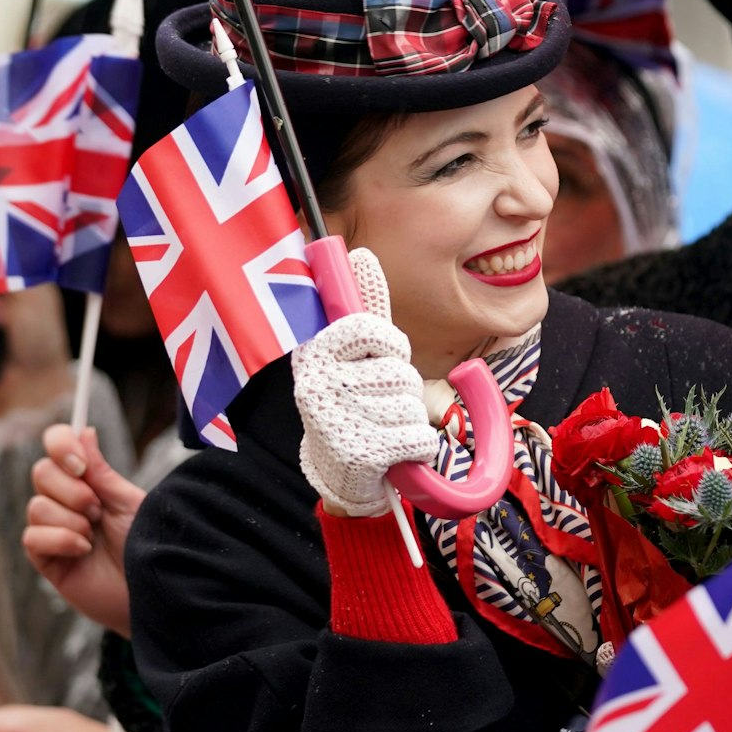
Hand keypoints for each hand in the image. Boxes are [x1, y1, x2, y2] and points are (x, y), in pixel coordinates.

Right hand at [25, 424, 139, 636]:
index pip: (56, 448)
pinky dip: (61, 540)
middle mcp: (65, 502)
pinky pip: (33, 537)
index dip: (60, 446)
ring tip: (95, 537)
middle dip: (72, 490)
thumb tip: (84, 430)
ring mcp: (53, 530)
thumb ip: (101, 470)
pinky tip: (83, 552)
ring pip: (37, 506)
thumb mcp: (126, 502)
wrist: (151, 589)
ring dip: (71, 520)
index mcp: (87, 482)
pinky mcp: (46, 559)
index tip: (80, 464)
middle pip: (41, 472)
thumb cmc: (147, 545)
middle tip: (98, 510)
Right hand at [290, 247, 437, 517]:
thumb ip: (363, 312)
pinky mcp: (359, 455)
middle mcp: (317, 385)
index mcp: (313, 354)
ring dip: (409, 420)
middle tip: (378, 405)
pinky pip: (417, 438)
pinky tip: (394, 453)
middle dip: (402, 390)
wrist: (339, 476)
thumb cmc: (352, 406)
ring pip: (410, 405)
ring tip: (383, 429)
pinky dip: (417, 448)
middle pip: (399, 372)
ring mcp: (336, 422)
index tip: (385, 358)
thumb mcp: (352, 358)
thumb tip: (361, 255)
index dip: (389, 344)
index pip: (366, 326)